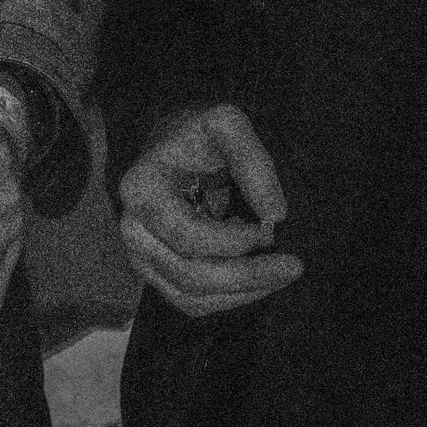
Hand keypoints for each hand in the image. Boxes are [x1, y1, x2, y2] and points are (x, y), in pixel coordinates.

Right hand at [117, 103, 302, 317]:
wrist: (169, 142)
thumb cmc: (196, 132)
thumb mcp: (225, 125)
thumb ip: (252, 163)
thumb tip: (275, 215)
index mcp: (141, 191)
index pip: (188, 235)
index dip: (233, 241)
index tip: (272, 230)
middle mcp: (133, 229)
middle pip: (189, 275)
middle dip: (246, 277)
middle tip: (294, 267)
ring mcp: (140, 256)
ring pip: (192, 298)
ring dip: (242, 292)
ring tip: (281, 273)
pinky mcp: (155, 272)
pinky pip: (191, 302)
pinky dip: (229, 297)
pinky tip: (258, 278)